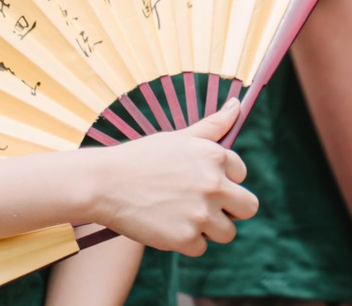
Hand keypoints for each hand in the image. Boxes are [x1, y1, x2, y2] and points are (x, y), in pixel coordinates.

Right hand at [88, 100, 256, 255]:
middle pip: (248, 208)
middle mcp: (215, 185)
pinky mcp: (184, 238)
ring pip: (227, 232)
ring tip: (184, 218)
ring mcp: (201, 213)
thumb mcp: (180, 138)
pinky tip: (168, 228)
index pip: (241, 174)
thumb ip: (213, 125)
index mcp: (217, 157)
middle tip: (207, 208)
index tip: (201, 182)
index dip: (223, 179)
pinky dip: (186, 243)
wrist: (102, 184)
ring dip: (210, 229)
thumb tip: (238, 104)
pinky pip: (201, 247)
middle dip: (232, 209)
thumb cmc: (140, 158)